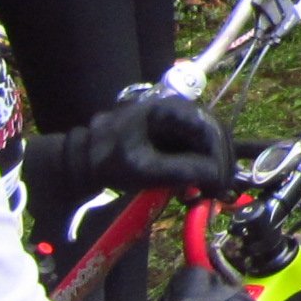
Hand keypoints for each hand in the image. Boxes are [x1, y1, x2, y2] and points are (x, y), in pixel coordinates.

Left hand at [65, 93, 235, 195]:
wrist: (80, 163)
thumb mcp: (144, 169)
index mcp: (170, 109)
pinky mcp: (173, 137)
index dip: (219, 157)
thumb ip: (182, 170)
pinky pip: (197, 150)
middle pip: (214, 135)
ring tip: (212, 192)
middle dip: (220, 164)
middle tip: (219, 191)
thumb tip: (218, 177)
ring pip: (209, 143)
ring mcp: (176, 123)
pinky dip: (203, 168)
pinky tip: (202, 187)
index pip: (209, 129)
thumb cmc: (108, 161)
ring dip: (214, 167)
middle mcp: (179, 111)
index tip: (220, 183)